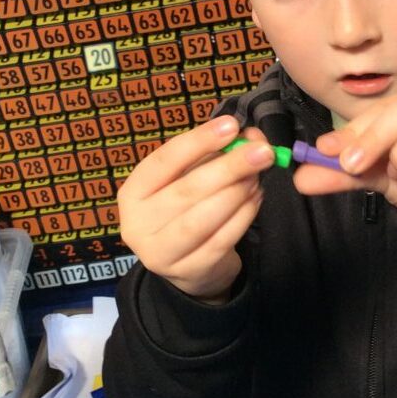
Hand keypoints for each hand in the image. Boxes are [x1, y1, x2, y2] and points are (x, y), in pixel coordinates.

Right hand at [117, 115, 273, 300]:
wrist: (189, 265)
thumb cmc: (187, 211)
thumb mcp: (192, 177)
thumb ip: (216, 154)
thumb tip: (251, 136)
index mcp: (133, 192)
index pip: (164, 160)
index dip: (199, 141)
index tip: (231, 126)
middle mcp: (138, 223)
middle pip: (187, 190)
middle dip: (229, 167)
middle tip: (262, 152)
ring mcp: (160, 253)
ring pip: (203, 219)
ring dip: (237, 194)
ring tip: (257, 178)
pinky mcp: (188, 272)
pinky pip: (221, 241)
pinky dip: (243, 217)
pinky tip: (255, 200)